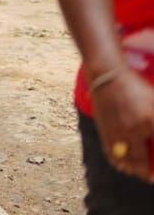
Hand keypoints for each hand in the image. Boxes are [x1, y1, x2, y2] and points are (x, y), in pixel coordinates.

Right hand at [92, 67, 153, 181]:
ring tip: (142, 173)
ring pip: (128, 162)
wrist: (107, 78)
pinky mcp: (106, 132)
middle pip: (144, 162)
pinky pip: (113, 155)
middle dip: (150, 173)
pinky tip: (126, 166)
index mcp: (151, 120)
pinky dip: (121, 164)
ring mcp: (118, 132)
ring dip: (136, 171)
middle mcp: (134, 129)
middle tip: (153, 176)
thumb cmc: (136, 89)